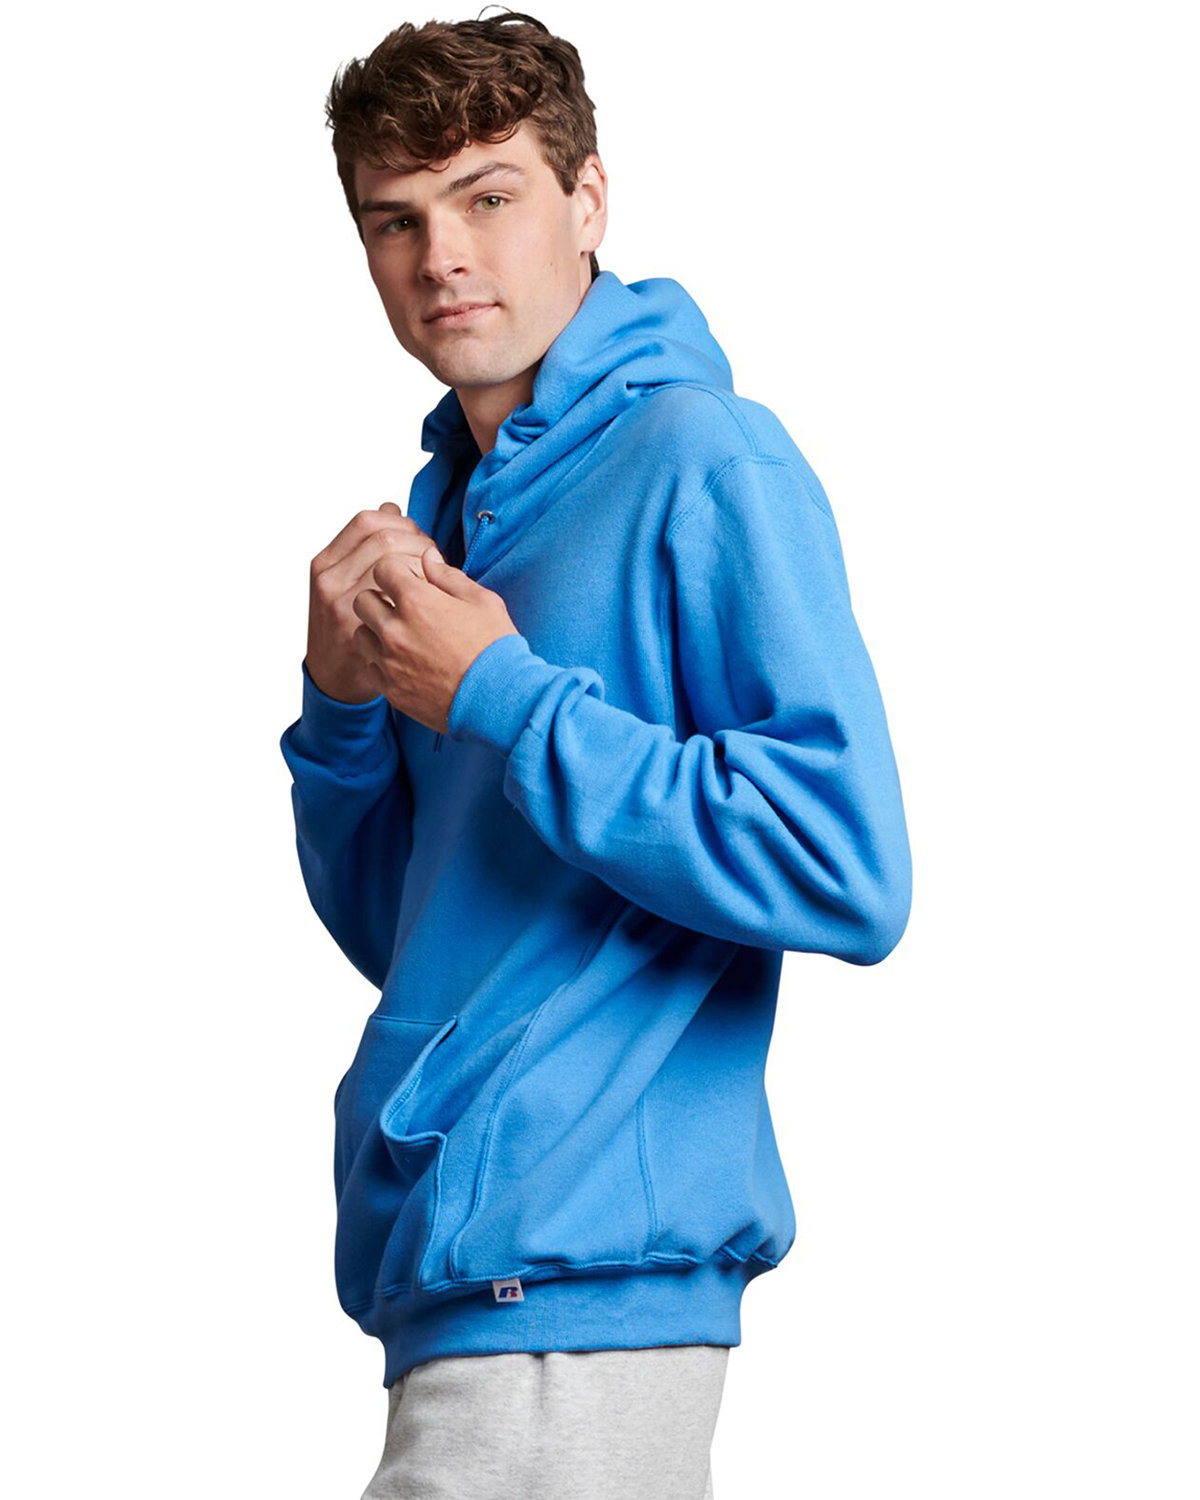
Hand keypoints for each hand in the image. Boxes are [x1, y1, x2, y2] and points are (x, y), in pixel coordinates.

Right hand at [305, 503, 438, 703]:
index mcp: (326, 561)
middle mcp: (328, 578)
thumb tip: (392, 507)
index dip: (401, 524)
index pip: (368, 521)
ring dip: (422, 567)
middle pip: (384, 537)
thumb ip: (367, 545)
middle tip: (434, 562)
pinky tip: (428, 604)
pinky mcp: (354, 629)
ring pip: (392, 563)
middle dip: (418, 543)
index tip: (421, 540)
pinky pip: (395, 598)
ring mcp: (339, 604)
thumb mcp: (346, 580)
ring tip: (433, 581)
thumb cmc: (348, 624)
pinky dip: (419, 594)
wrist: (335, 678)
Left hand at [351, 546, 519, 732]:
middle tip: (401, 606)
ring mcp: (389, 662)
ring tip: (401, 635)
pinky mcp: (390, 689)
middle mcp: (395, 630)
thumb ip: (448, 576)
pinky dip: (382, 661)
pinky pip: (370, 666)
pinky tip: (405, 661)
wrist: (499, 700)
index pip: (383, 568)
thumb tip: (427, 557)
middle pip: (363, 600)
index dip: (396, 571)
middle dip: (379, 597)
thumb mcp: (482, 601)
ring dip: (376, 630)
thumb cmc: (495, 649)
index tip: (409, 580)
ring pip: (361, 634)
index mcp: (417, 602)